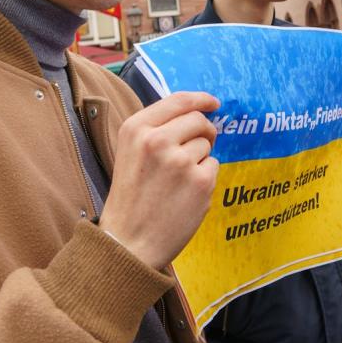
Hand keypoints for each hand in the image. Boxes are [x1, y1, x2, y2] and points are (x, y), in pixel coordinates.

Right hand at [99, 91, 219, 269]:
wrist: (128, 243)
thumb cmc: (131, 197)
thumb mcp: (131, 152)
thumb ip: (158, 129)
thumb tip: (196, 111)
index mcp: (136, 129)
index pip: (178, 100)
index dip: (201, 99)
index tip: (213, 103)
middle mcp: (157, 140)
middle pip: (198, 120)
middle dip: (203, 132)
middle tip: (194, 150)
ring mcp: (181, 161)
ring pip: (207, 145)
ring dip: (200, 159)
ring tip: (176, 181)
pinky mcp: (201, 181)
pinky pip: (214, 166)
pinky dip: (205, 178)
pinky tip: (185, 194)